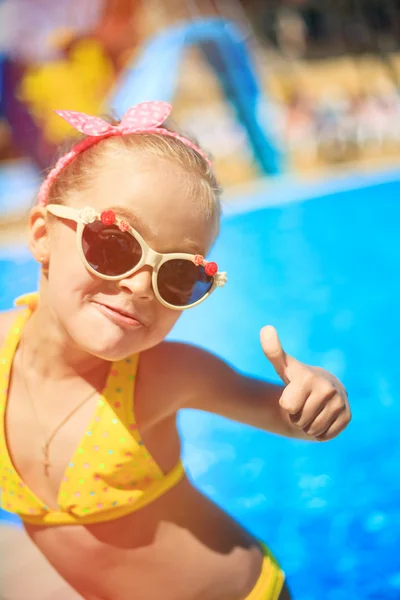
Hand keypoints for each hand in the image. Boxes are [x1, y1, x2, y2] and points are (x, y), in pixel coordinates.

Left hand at [260, 326, 350, 440]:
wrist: (325, 387)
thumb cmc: (297, 378)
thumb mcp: (284, 366)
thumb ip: (273, 351)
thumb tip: (266, 328)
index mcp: (308, 378)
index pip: (288, 407)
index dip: (286, 404)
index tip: (293, 394)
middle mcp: (327, 389)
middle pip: (299, 421)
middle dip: (297, 417)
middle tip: (303, 403)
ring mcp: (340, 403)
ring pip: (312, 430)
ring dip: (308, 425)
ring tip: (312, 410)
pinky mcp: (347, 416)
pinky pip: (325, 436)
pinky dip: (320, 432)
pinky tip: (322, 417)